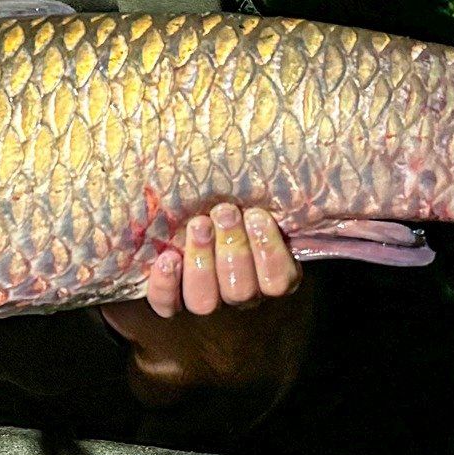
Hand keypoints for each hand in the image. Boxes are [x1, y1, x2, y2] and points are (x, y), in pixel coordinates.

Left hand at [142, 203, 299, 317]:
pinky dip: (166, 284)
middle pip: (240, 291)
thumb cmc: (227, 197)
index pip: (278, 282)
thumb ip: (265, 191)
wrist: (184, 213)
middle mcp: (238, 292)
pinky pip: (166, 305)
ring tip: (198, 225)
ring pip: (205, 301)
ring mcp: (204, 298)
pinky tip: (167, 257)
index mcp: (268, 273)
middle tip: (224, 212)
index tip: (256, 215)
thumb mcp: (251, 194)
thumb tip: (287, 149)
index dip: (269, 252)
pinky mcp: (168, 301)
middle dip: (233, 249)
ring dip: (202, 261)